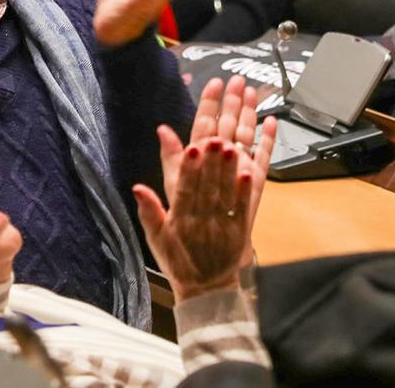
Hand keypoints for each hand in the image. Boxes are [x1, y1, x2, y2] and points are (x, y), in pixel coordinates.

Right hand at [134, 75, 273, 298]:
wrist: (208, 290)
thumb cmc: (179, 259)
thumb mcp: (157, 237)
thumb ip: (149, 209)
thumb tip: (137, 187)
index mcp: (182, 214)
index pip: (186, 183)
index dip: (192, 161)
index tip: (197, 142)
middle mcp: (205, 212)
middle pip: (212, 168)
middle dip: (219, 133)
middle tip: (225, 105)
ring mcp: (227, 215)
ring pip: (233, 175)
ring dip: (240, 143)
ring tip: (245, 115)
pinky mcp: (245, 220)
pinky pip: (251, 193)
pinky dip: (254, 172)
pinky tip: (257, 150)